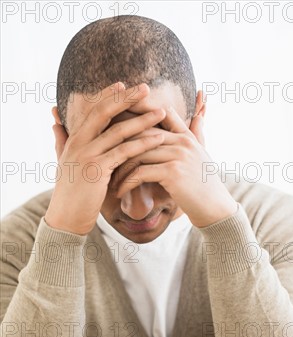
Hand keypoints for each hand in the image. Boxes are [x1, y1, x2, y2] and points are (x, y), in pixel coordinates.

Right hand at [45, 83, 165, 234]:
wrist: (66, 218)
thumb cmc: (69, 193)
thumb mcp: (62, 161)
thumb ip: (60, 139)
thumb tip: (55, 120)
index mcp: (73, 139)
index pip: (92, 110)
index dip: (108, 96)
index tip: (124, 85)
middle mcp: (79, 143)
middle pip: (104, 113)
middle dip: (127, 98)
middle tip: (146, 88)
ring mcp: (88, 155)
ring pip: (118, 131)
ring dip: (142, 120)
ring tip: (161, 111)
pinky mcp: (98, 170)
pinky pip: (124, 152)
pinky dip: (143, 144)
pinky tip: (158, 138)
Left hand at [112, 107, 237, 227]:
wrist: (216, 208)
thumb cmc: (205, 186)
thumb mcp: (202, 154)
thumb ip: (196, 132)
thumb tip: (199, 113)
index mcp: (185, 136)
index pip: (157, 115)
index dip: (136, 113)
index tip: (114, 121)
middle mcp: (182, 141)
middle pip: (141, 133)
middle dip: (119, 143)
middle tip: (102, 156)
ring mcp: (178, 155)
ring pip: (138, 153)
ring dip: (119, 167)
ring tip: (109, 179)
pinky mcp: (173, 172)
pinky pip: (141, 172)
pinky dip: (127, 182)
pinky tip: (119, 192)